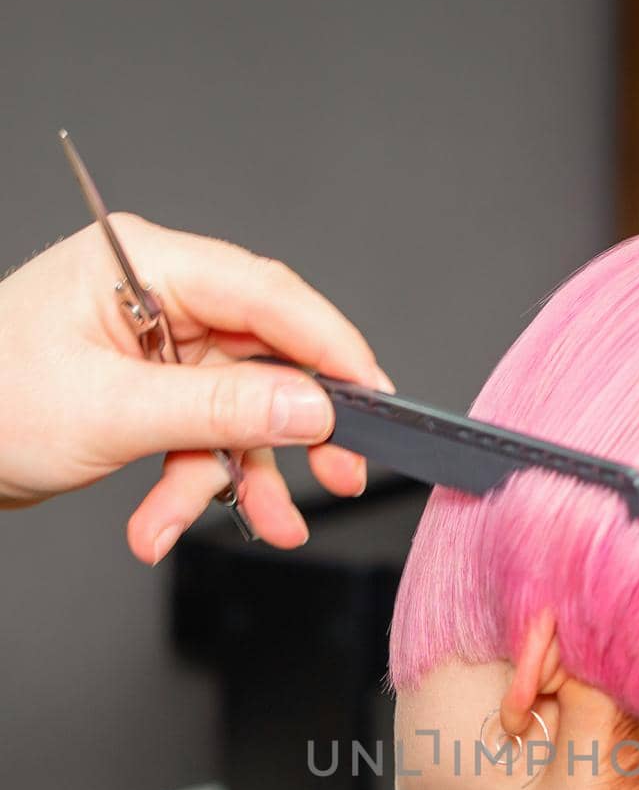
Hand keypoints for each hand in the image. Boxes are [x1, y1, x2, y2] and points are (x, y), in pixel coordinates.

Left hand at [0, 215, 393, 560]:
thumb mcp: (114, 411)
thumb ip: (222, 410)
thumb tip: (310, 408)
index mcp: (145, 263)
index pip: (266, 293)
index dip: (329, 346)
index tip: (372, 396)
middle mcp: (159, 297)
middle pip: (264, 357)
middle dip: (294, 430)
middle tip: (340, 476)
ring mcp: (156, 348)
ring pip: (237, 412)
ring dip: (240, 477)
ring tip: (264, 525)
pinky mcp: (149, 393)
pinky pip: (201, 439)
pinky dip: (193, 487)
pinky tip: (163, 526)